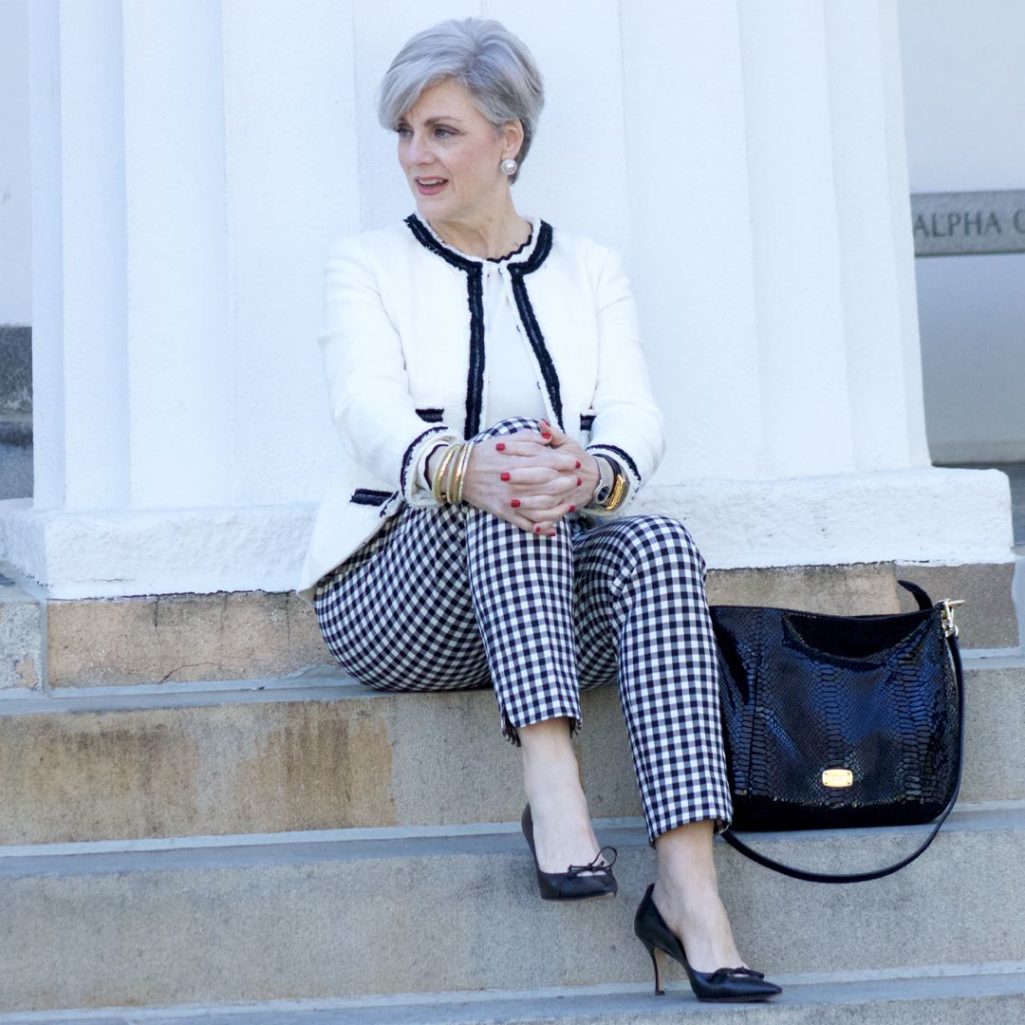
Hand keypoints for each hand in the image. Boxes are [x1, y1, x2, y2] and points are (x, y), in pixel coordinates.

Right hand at [431, 421, 596, 535]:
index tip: (577, 463)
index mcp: (516, 461)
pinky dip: (539, 528)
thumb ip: (529, 438)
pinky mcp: (503, 512)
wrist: (458, 472)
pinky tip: (552, 529)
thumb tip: (548, 438)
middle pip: (548, 484)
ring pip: (540, 506)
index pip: (548, 462)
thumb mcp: (506, 439)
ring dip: (558, 507)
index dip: (565, 462)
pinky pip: (524, 523)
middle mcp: (515, 481)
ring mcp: (509, 499)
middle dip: (567, 483)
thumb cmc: (485, 453)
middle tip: (578, 481)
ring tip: (569, 504)